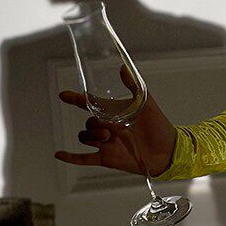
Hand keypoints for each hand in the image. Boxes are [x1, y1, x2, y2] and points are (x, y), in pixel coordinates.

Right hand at [54, 69, 176, 177]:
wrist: (167, 150)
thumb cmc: (158, 125)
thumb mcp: (146, 102)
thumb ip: (133, 85)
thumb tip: (123, 67)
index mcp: (113, 113)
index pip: (89, 104)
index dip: (76, 99)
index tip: (64, 95)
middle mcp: (107, 127)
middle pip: (87, 122)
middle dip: (93, 124)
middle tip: (109, 128)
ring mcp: (106, 143)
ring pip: (85, 137)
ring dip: (91, 137)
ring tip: (107, 138)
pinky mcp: (107, 158)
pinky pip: (84, 158)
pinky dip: (71, 157)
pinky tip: (59, 154)